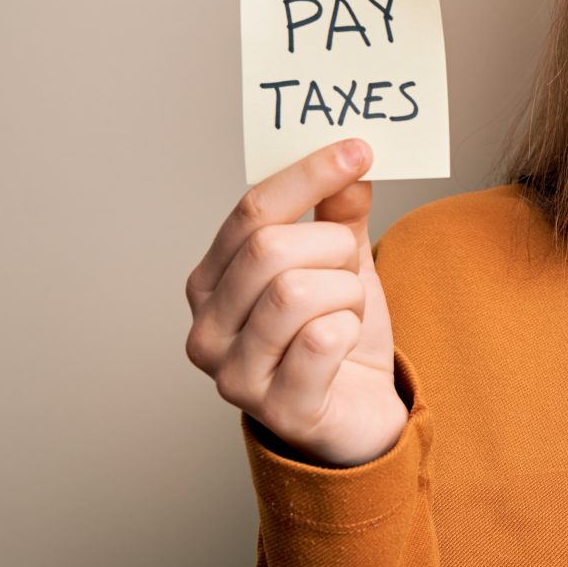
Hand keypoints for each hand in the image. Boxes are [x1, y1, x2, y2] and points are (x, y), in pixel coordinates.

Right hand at [183, 137, 406, 466]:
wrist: (360, 416)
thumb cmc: (338, 337)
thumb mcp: (341, 263)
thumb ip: (339, 213)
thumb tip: (350, 161)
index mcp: (212, 281)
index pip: (251, 211)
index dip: (307, 175)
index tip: (359, 149)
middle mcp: (207, 329)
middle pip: (270, 250)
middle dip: (332, 247)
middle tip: (351, 265)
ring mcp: (234, 375)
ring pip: (295, 292)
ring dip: (344, 292)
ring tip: (347, 309)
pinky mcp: (277, 410)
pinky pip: (321, 341)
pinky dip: (349, 331)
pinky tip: (346, 345)